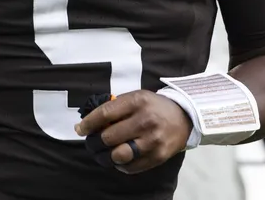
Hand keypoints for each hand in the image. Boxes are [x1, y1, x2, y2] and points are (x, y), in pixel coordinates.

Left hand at [75, 89, 192, 173]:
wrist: (184, 117)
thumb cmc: (153, 107)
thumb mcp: (137, 97)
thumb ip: (116, 107)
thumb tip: (89, 122)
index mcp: (138, 101)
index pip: (105, 114)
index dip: (88, 124)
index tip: (80, 129)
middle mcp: (145, 120)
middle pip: (109, 137)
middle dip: (95, 142)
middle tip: (92, 143)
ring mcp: (153, 140)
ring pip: (119, 155)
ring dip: (105, 156)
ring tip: (103, 153)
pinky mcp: (158, 156)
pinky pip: (131, 166)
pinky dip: (120, 165)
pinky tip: (118, 159)